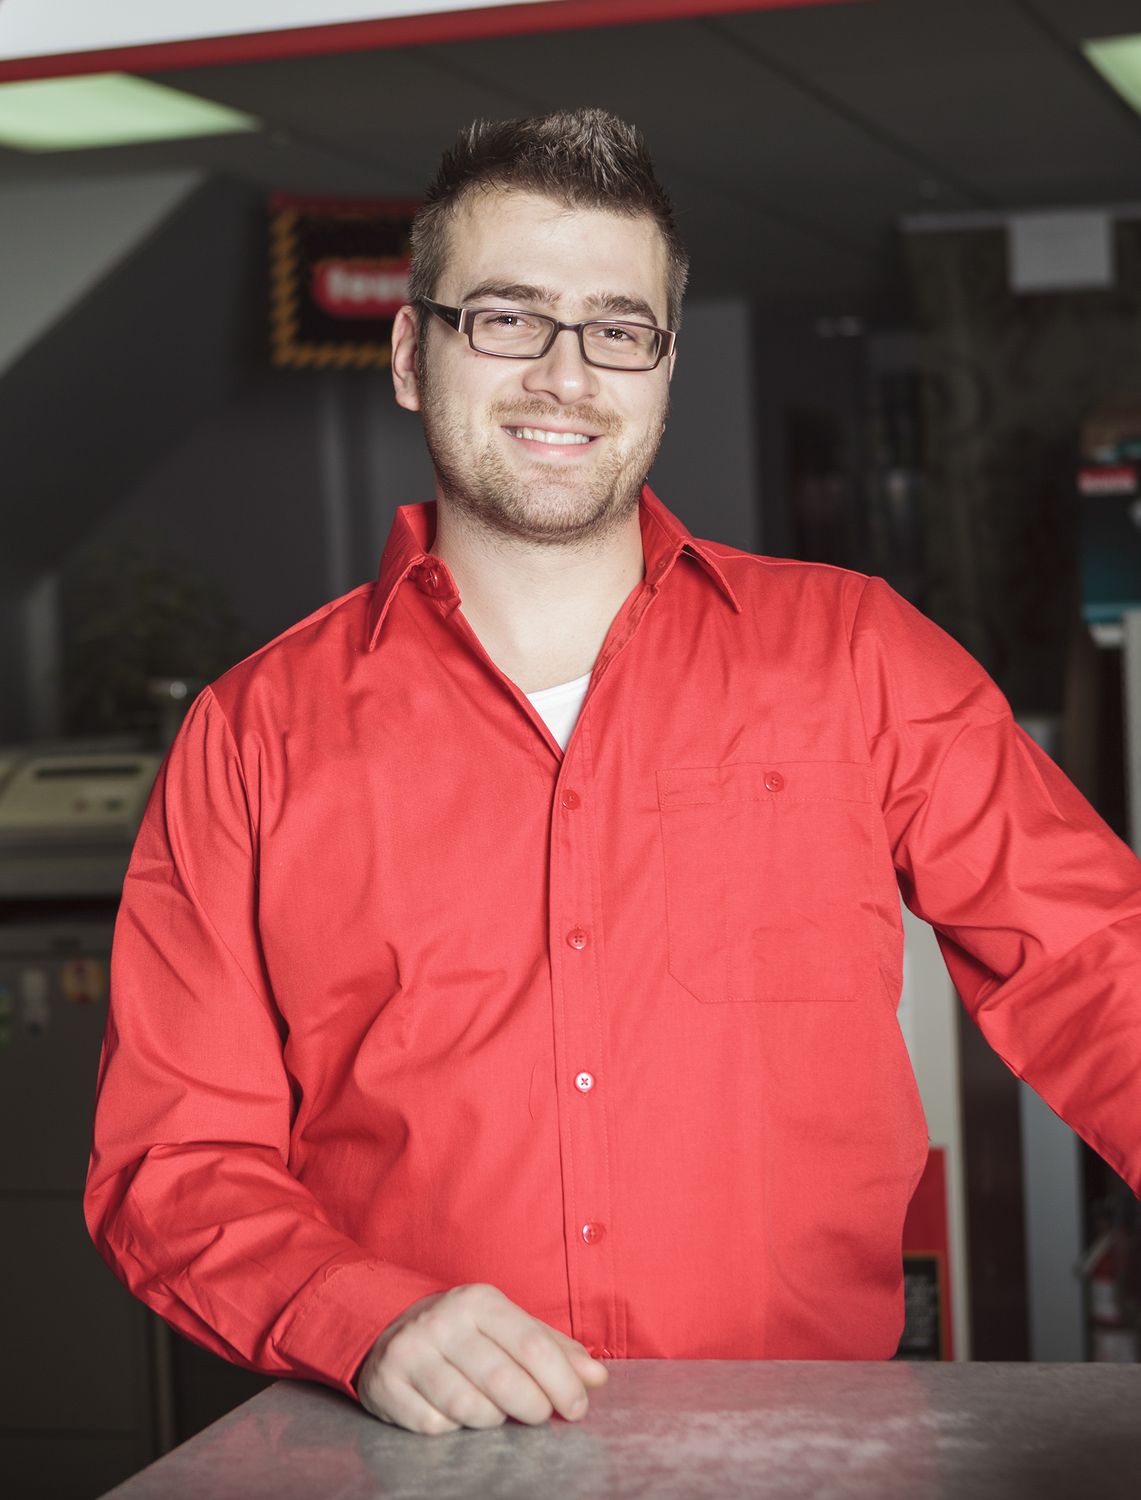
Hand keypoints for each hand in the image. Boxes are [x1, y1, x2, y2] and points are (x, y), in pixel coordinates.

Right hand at [354, 1283, 608, 1433]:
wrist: (386, 1328)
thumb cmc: (462, 1332)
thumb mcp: (506, 1325)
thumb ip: (552, 1349)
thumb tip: (596, 1377)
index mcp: (478, 1301)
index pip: (532, 1346)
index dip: (562, 1382)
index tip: (578, 1407)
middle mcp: (442, 1322)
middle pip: (504, 1381)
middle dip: (533, 1407)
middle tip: (541, 1415)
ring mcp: (411, 1354)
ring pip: (470, 1409)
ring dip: (494, 1420)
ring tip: (497, 1410)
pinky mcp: (387, 1386)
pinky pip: (436, 1425)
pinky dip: (454, 1428)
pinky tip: (456, 1412)